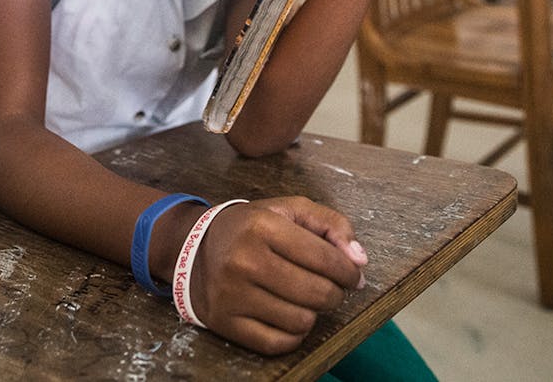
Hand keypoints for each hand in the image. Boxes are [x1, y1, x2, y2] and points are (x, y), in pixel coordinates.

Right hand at [187, 196, 364, 354]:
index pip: (324, 258)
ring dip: (313, 312)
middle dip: (335, 293)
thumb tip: (359, 260)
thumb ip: (331, 225)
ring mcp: (233, 295)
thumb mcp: (289, 210)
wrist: (193, 249)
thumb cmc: (251, 228)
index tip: (352, 274)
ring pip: (301, 320)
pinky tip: (290, 315)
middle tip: (330, 287)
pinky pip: (278, 342)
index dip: (348, 270)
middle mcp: (244, 260)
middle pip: (317, 293)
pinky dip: (294, 333)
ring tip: (306, 298)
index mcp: (262, 226)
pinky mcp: (226, 322)